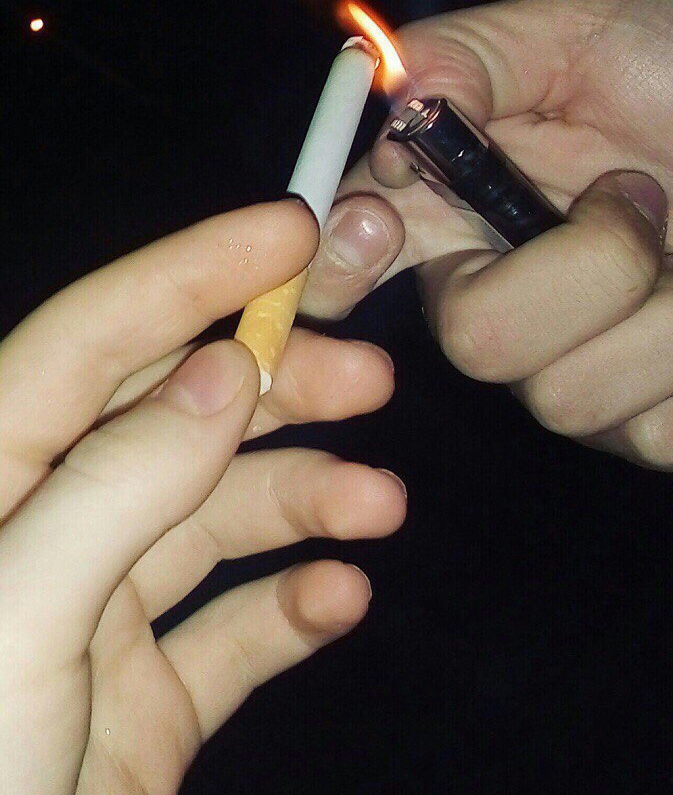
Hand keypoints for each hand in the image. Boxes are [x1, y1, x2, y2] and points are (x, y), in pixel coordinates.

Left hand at [0, 200, 405, 793]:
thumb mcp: (13, 629)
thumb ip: (114, 492)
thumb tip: (218, 375)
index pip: (94, 340)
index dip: (195, 271)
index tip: (296, 230)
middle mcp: (45, 531)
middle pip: (178, 419)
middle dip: (280, 388)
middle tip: (374, 376)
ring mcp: (100, 616)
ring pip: (221, 521)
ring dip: (308, 501)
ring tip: (379, 506)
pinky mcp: (148, 698)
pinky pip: (235, 631)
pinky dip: (294, 607)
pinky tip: (340, 600)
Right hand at [302, 0, 672, 468]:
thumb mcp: (596, 27)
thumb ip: (477, 54)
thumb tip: (382, 93)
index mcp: (468, 202)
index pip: (356, 255)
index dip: (343, 264)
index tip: (384, 232)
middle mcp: (505, 293)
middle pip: (474, 343)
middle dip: (588, 271)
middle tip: (644, 201)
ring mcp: (577, 367)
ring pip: (570, 399)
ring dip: (670, 315)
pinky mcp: (651, 422)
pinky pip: (660, 437)